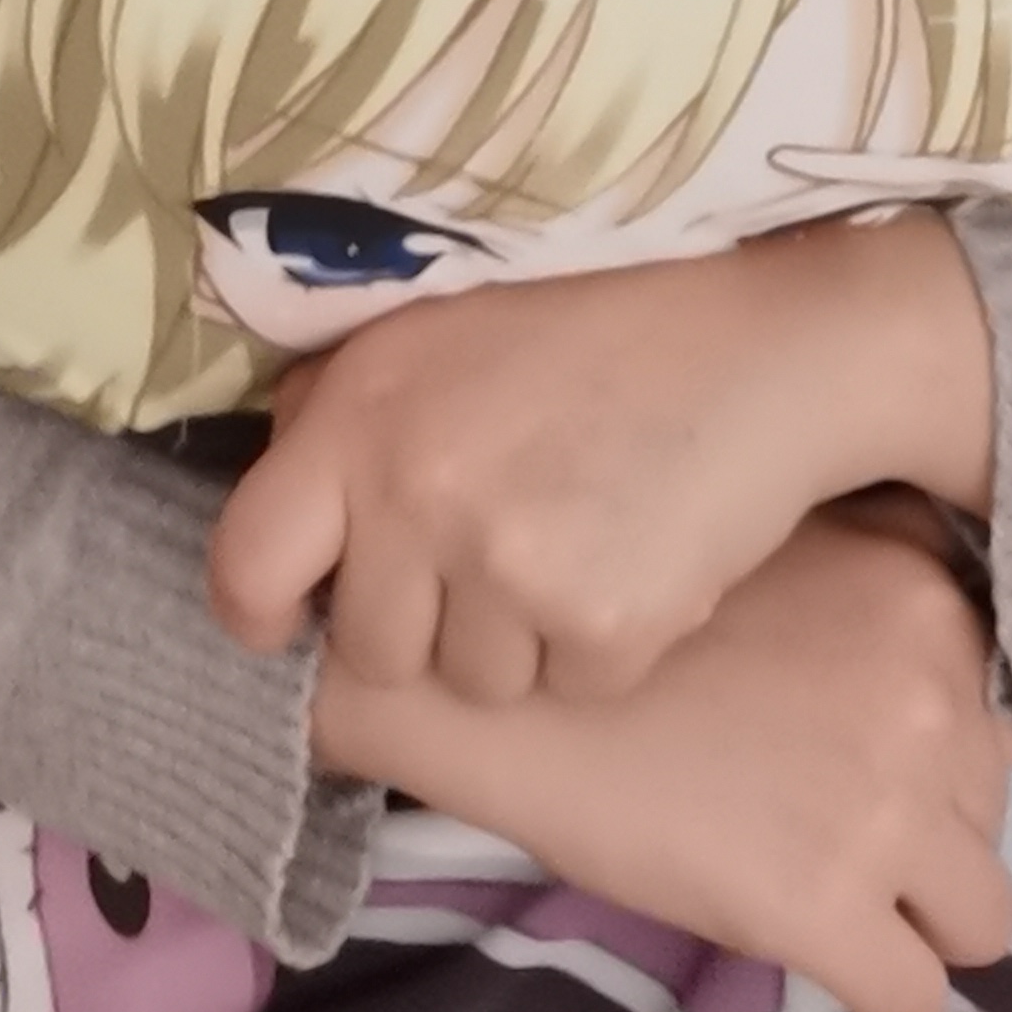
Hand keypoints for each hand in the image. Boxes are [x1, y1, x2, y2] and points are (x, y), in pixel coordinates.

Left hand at [210, 214, 989, 707]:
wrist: (764, 344)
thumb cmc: (593, 322)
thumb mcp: (437, 326)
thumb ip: (343, 410)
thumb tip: (280, 498)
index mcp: (361, 414)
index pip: (247, 566)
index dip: (266, 610)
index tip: (298, 615)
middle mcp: (418, 494)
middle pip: (372, 649)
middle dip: (423, 621)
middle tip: (494, 550)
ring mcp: (510, 566)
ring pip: (475, 682)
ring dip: (520, 638)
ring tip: (577, 538)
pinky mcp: (602, 625)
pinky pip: (570, 688)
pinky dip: (605, 647)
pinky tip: (639, 559)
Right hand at [316, 508, 1011, 1011]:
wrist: (509, 692)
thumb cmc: (636, 626)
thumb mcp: (786, 560)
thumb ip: (884, 607)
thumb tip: (961, 692)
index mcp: (924, 604)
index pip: (1004, 720)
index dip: (937, 753)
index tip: (858, 760)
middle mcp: (932, 698)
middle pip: (993, 815)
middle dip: (928, 831)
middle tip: (827, 823)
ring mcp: (887, 808)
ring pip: (984, 918)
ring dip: (918, 916)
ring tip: (828, 891)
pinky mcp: (828, 907)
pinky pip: (915, 998)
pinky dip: (872, 986)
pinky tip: (809, 947)